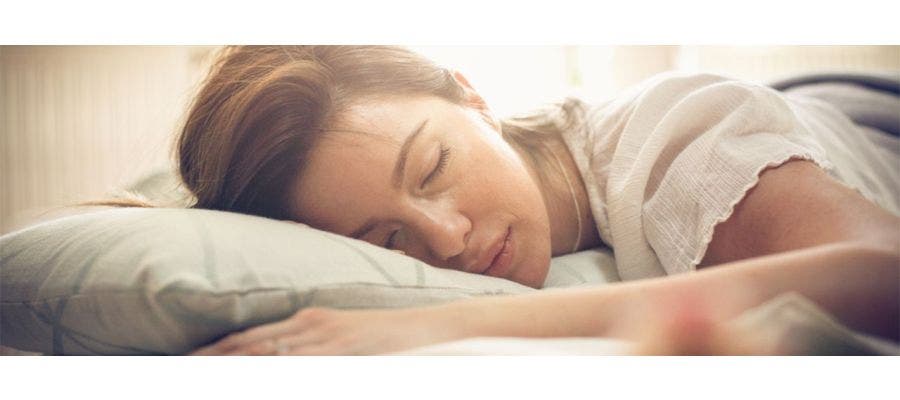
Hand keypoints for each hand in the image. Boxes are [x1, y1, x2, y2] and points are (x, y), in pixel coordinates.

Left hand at [190, 307, 457, 355]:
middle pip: (249, 343)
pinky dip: (272, 366)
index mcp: (305, 318)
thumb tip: (280, 359)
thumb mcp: (341, 336)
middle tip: (179, 367)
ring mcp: (323, 335)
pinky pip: (299, 360)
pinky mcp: (339, 347)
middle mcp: (308, 323)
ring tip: (200, 373)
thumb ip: (311, 346)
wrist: (419, 324)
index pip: (250, 336)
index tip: (186, 360)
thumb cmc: (381, 334)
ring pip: (266, 351)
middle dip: (212, 357)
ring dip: (232, 363)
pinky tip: (252, 372)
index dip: (216, 349)